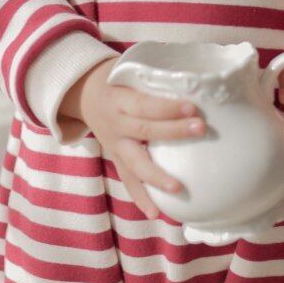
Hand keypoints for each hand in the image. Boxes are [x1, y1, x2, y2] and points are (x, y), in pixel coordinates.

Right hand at [59, 57, 205, 219]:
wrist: (82, 94)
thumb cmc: (116, 79)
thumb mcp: (128, 69)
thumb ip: (156, 74)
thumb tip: (198, 73)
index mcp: (120, 98)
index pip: (146, 103)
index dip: (168, 106)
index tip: (193, 106)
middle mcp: (116, 123)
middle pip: (145, 130)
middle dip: (173, 132)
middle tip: (201, 129)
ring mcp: (115, 145)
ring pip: (134, 163)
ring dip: (157, 177)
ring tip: (178, 188)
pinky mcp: (116, 159)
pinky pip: (128, 180)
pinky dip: (141, 198)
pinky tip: (156, 212)